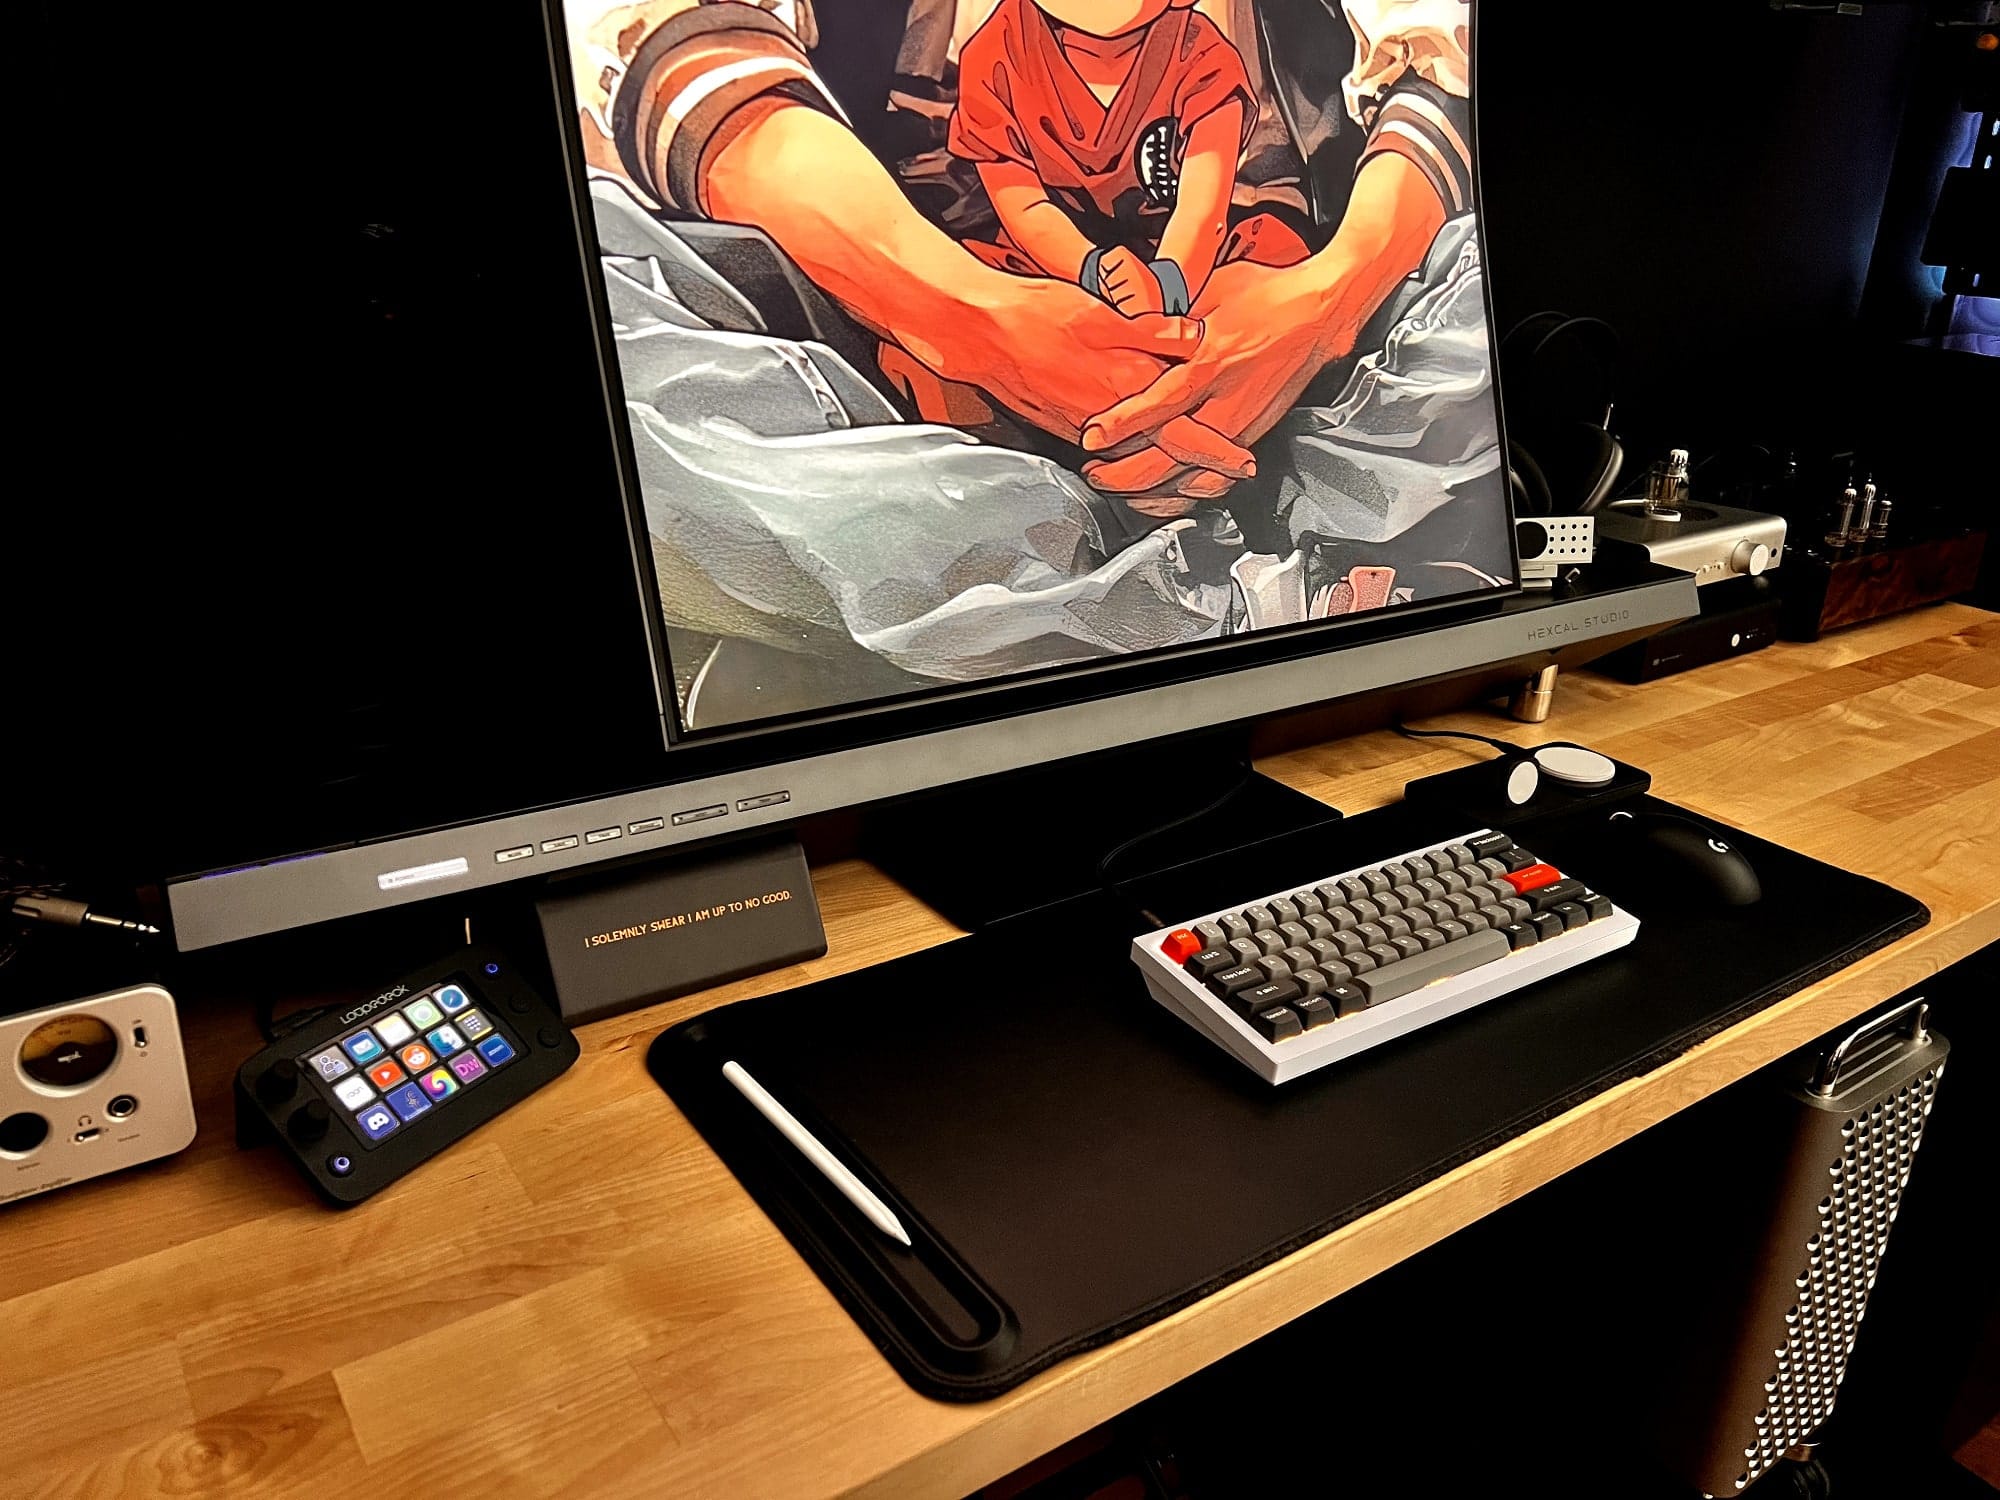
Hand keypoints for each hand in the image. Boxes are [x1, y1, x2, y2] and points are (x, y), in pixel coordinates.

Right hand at [944, 276, 1255, 498]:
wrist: (979, 333)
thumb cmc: (1036, 314)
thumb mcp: (1101, 312)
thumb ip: (1153, 329)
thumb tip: (1195, 336)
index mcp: (1125, 389)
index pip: (1185, 433)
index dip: (1218, 452)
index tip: (1243, 464)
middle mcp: (1108, 420)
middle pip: (1164, 457)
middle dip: (1200, 471)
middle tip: (1229, 476)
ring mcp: (1083, 428)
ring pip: (1135, 458)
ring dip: (1167, 468)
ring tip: (1197, 472)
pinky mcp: (1064, 427)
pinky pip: (1108, 452)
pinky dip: (1131, 457)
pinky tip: (1141, 449)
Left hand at [1080, 255, 1357, 497]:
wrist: (1322, 311)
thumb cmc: (1267, 293)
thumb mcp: (1211, 288)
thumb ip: (1167, 310)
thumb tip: (1122, 311)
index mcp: (1215, 362)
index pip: (1161, 403)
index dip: (1123, 424)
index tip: (1092, 437)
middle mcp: (1230, 402)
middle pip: (1173, 457)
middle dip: (1126, 474)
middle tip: (1092, 473)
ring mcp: (1243, 425)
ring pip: (1192, 477)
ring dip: (1151, 490)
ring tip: (1116, 489)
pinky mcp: (1253, 436)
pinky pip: (1214, 477)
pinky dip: (1184, 492)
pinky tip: (1161, 494)